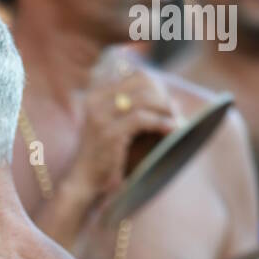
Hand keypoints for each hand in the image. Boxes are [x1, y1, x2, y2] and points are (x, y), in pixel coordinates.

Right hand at [67, 69, 180, 205]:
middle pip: (142, 84)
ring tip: (176, 120)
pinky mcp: (109, 133)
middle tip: (175, 112)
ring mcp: (100, 116)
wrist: (82, 181)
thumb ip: (134, 110)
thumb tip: (173, 101)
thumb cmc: (104, 156)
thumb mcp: (115, 125)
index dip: (157, 86)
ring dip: (165, 109)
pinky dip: (160, 122)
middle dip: (163, 96)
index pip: (136, 77)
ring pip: (144, 99)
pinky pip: (142, 119)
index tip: (167, 102)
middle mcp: (95, 101)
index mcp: (96, 95)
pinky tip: (170, 129)